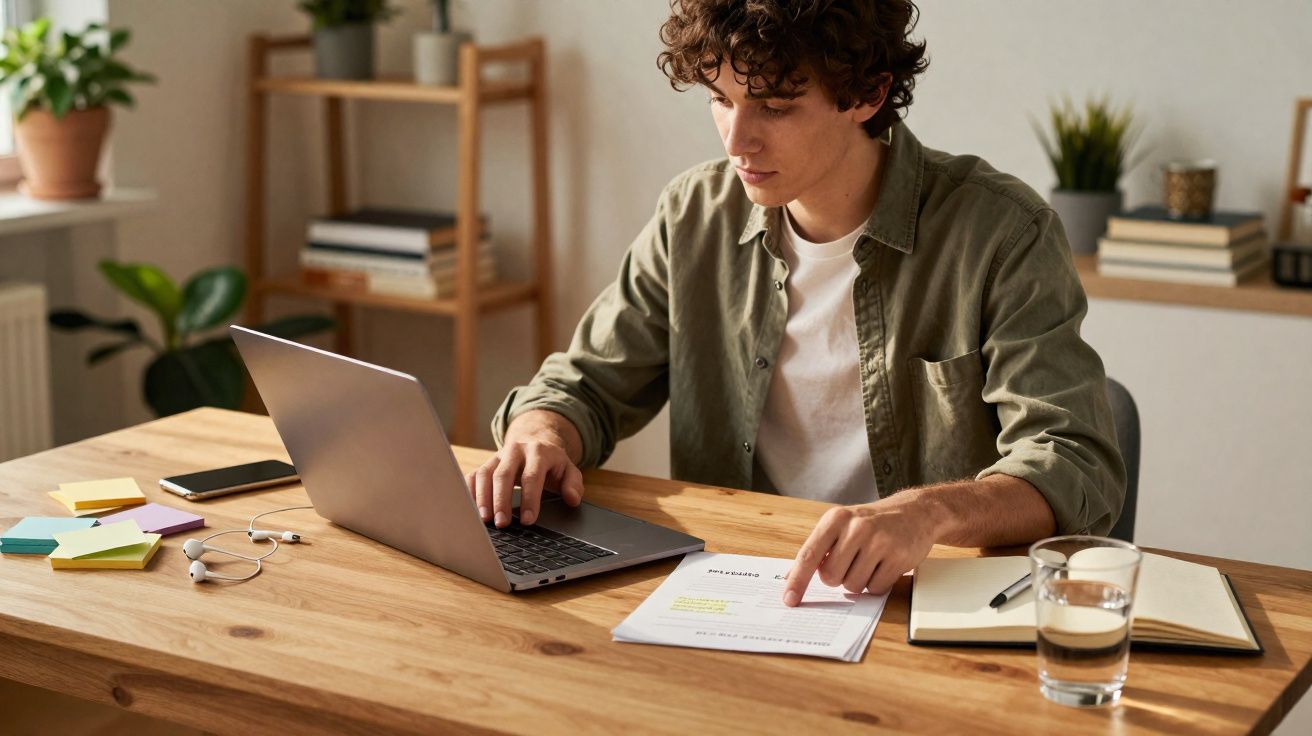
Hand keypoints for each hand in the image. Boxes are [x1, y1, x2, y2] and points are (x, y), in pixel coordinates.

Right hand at [467, 410, 584, 527]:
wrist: (536, 443)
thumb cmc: (552, 464)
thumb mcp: (569, 471)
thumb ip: (574, 484)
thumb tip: (572, 499)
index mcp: (538, 452)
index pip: (532, 476)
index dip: (530, 499)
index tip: (528, 520)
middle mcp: (515, 450)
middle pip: (503, 474)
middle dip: (501, 501)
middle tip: (502, 524)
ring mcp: (497, 455)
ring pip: (485, 474)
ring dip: (482, 498)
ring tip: (484, 521)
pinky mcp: (486, 463)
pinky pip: (473, 475)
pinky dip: (470, 492)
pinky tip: (470, 510)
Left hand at [782, 490, 942, 605]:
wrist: (916, 512)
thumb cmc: (872, 522)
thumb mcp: (842, 525)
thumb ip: (818, 549)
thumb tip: (791, 577)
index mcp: (835, 519)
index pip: (809, 555)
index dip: (797, 580)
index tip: (789, 600)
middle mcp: (856, 528)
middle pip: (831, 577)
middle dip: (838, 578)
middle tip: (851, 563)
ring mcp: (879, 542)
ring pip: (853, 586)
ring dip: (859, 582)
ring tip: (870, 561)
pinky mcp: (898, 557)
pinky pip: (875, 589)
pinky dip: (877, 584)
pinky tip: (884, 566)